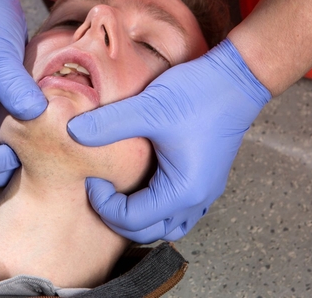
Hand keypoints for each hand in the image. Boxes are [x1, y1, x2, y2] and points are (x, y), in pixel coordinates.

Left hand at [68, 39, 269, 242]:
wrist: (237, 80)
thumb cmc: (199, 95)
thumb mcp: (148, 107)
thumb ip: (108, 123)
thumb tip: (73, 132)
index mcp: (182, 191)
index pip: (131, 220)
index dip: (103, 203)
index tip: (93, 176)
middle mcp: (196, 199)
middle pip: (147, 232)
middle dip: (117, 215)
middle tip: (100, 187)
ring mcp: (204, 192)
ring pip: (166, 227)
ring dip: (138, 217)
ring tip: (120, 191)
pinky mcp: (206, 181)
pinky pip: (179, 212)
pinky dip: (156, 209)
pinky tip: (142, 184)